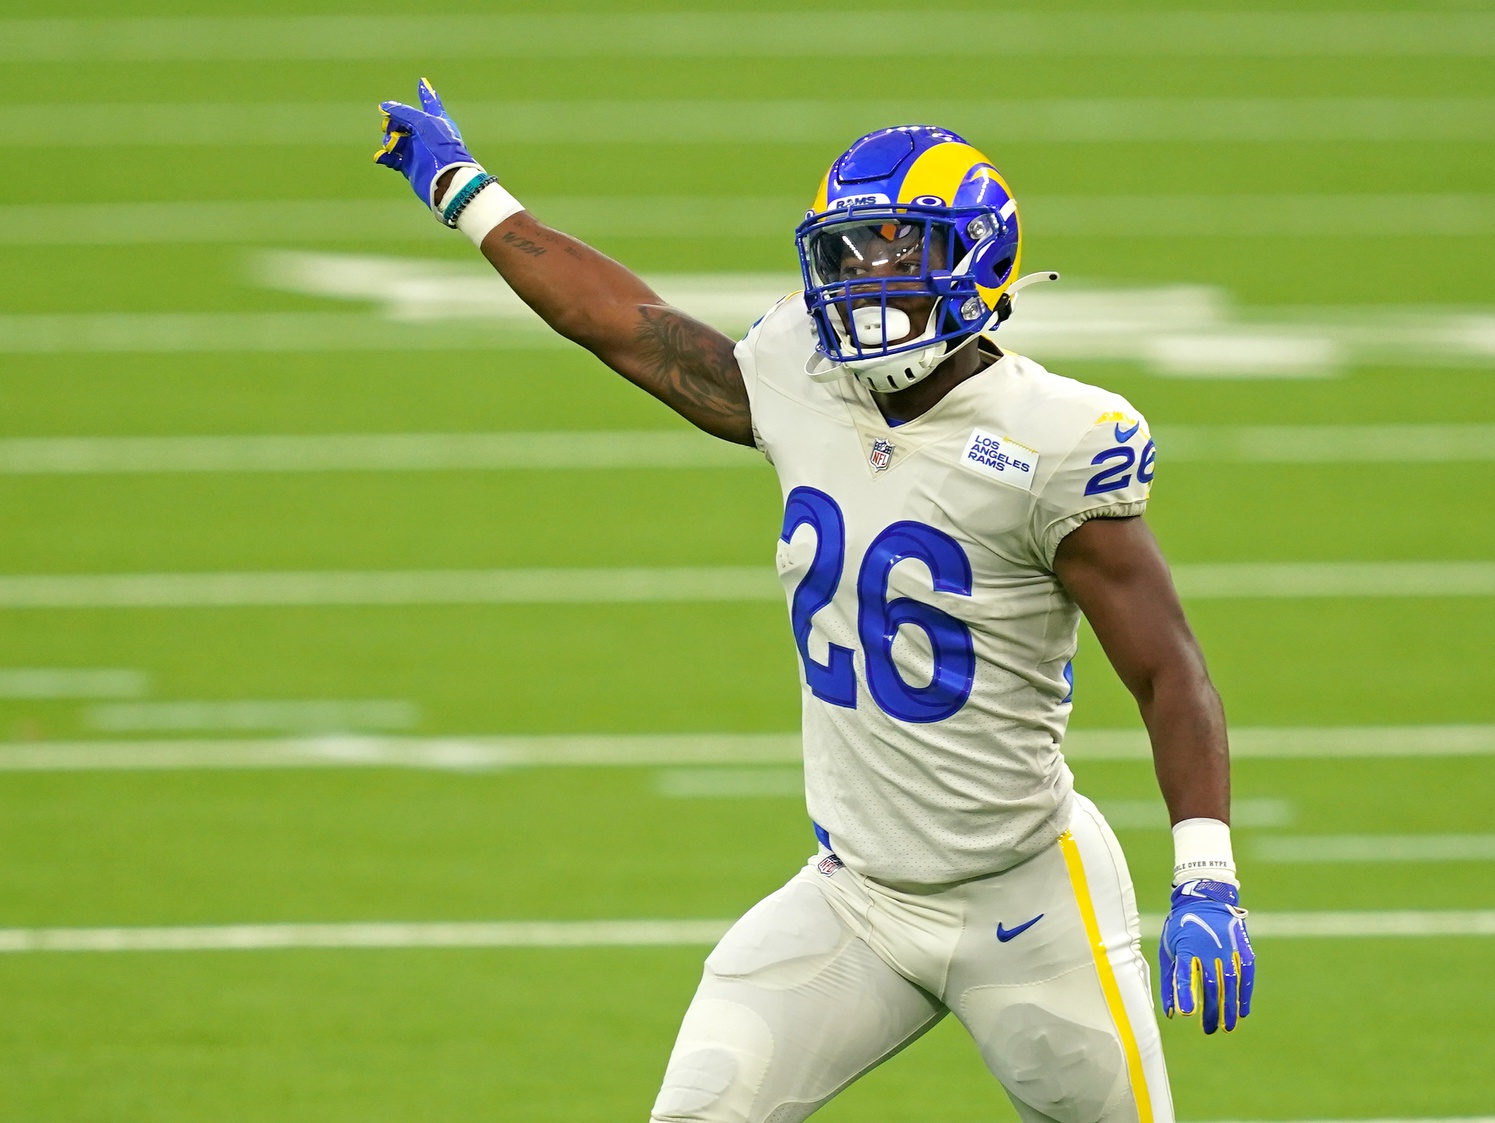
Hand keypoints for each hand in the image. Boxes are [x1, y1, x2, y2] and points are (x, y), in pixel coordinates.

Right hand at [375, 78, 479, 211]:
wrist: (445, 179)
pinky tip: (381, 157)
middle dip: (394, 122)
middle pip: (403, 121)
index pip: (430, 103)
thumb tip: (385, 106)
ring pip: (395, 139)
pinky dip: (385, 156)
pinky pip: (392, 158)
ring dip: (390, 140)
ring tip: (393, 146)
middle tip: (391, 127)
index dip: (426, 93)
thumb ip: (404, 112)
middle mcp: (426, 135)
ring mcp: (417, 150)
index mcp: (436, 121)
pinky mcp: (410, 166)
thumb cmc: (440, 147)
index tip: (422, 82)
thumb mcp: (423, 122)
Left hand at [1159, 879, 1254, 1033]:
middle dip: (1210, 1010)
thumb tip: (1170, 1013)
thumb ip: (1169, 980)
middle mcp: (1207, 947)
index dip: (1185, 994)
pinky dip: (1244, 994)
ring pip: (1230, 982)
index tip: (1186, 1013)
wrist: (1205, 899)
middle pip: (1210, 984)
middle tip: (1209, 1030)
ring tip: (1226, 1026)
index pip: (1184, 973)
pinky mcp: (1242, 947)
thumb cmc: (1181, 928)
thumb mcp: (1169, 949)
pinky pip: (1246, 974)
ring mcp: (1227, 947)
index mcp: (1185, 946)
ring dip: (1229, 1007)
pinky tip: (1242, 1012)